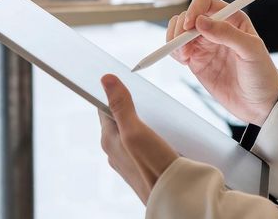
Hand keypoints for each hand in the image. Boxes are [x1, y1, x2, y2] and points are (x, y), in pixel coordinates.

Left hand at [98, 74, 177, 204]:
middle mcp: (115, 150)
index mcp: (108, 139)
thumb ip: (121, 106)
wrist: (174, 197)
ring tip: (157, 118)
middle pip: (119, 119)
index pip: (104, 108)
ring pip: (132, 132)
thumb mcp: (136, 131)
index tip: (121, 81)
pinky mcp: (142, 167)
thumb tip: (106, 80)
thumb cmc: (153, 168)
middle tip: (145, 99)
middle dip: (131, 108)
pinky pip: (142, 146)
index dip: (111, 93)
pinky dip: (151, 137)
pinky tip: (164, 137)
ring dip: (142, 123)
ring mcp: (128, 160)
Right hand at [168, 0, 277, 125]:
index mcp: (231, 19)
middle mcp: (216, 29)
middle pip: (187, 15)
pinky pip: (177, 50)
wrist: (260, 104)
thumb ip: (227, 34)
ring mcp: (204, 45)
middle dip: (180, 28)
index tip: (190, 25)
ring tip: (184, 55)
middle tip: (182, 44)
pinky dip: (174, 52)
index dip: (194, 9)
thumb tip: (200, 22)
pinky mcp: (196, 61)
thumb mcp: (251, 51)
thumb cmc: (262, 74)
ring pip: (178, 31)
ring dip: (174, 40)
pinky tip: (184, 61)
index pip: (205, 2)